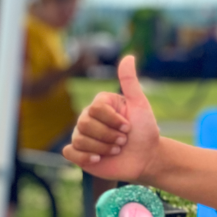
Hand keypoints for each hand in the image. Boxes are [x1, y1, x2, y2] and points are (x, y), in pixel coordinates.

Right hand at [63, 55, 160, 181]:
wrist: (146, 158)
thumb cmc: (145, 131)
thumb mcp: (140, 105)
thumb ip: (130, 82)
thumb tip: (130, 56)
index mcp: (101, 104)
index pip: (96, 108)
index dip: (114, 120)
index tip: (129, 126)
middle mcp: (88, 117)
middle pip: (84, 124)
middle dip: (109, 136)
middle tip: (123, 141)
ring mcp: (82, 135)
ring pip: (79, 139)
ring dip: (103, 148)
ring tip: (116, 150)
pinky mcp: (78, 153)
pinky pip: (69, 152)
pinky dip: (85, 157)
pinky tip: (98, 159)